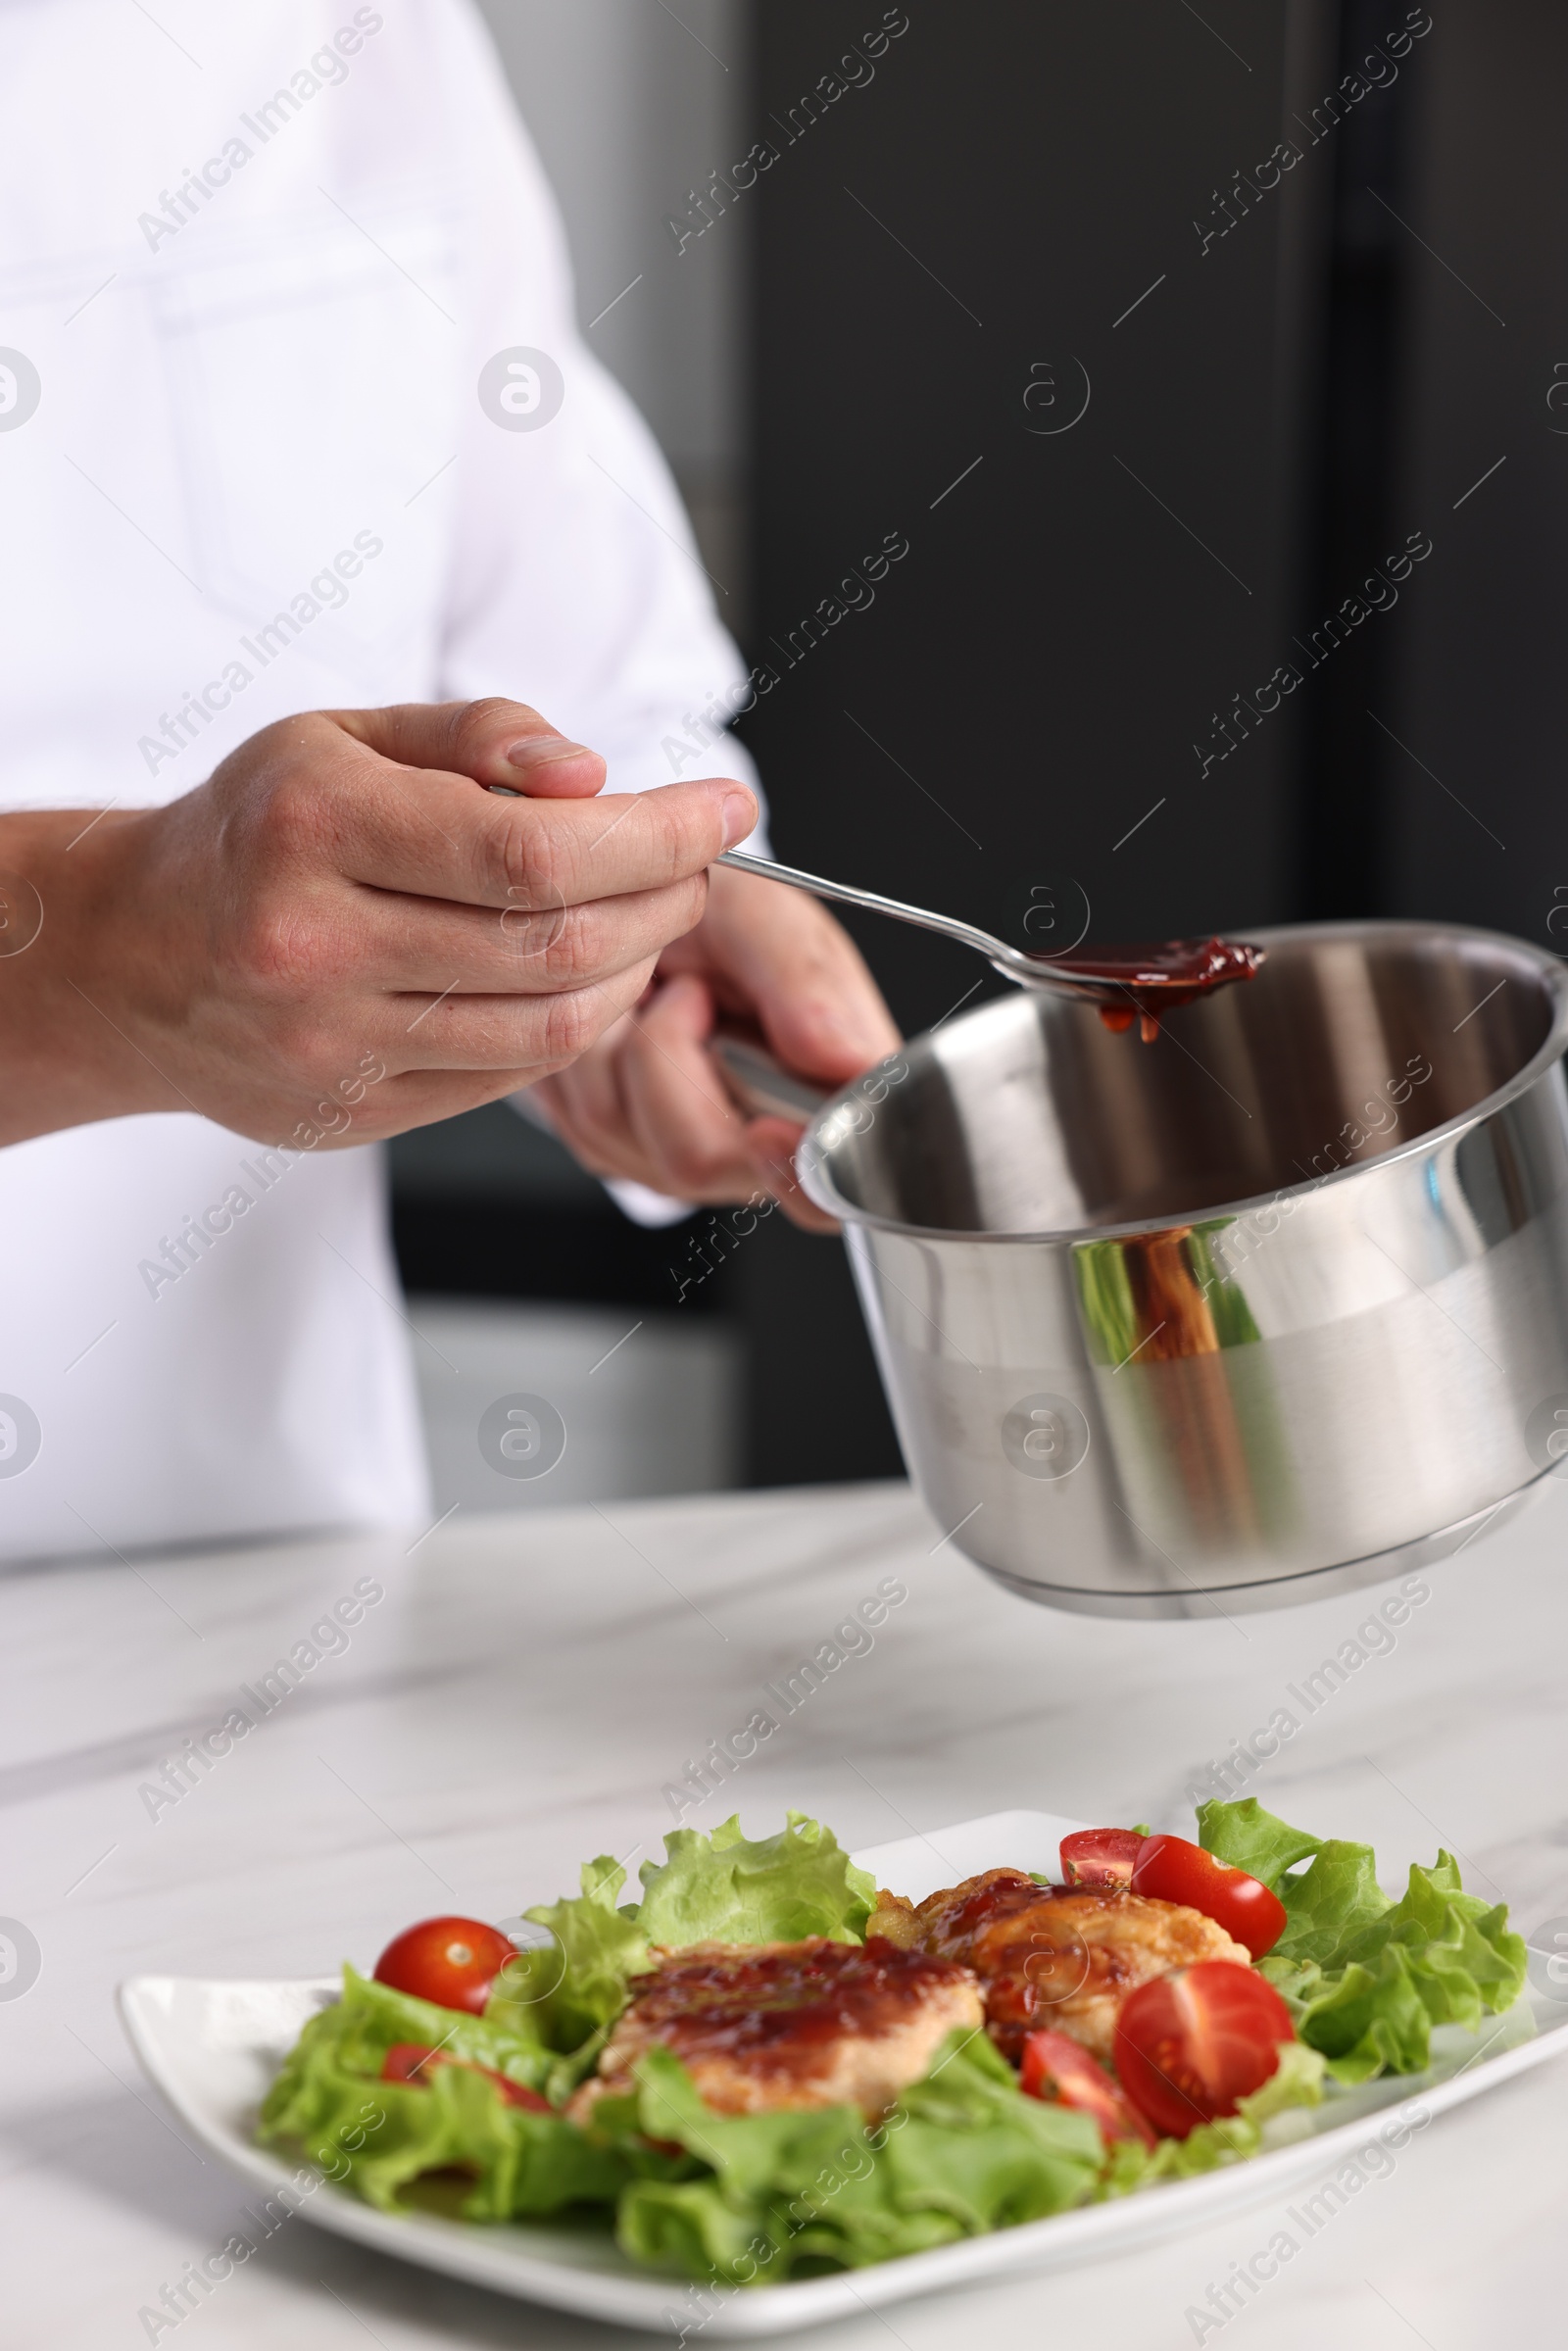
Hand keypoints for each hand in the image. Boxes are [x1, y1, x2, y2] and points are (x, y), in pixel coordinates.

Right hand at [0, 699, 755, 1148]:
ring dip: (636, 970)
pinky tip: (588, 976)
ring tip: (649, 916)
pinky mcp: (352, 1112)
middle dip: (663, 901)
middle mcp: (314, 945)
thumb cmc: (255, 830)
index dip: (656, 836)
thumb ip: (478, 735)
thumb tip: (593, 776)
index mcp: (314, 828)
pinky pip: (510, 1076)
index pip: (532, 849)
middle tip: (695, 864)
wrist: (132, 955)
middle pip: (556, 944)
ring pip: (549, 1026)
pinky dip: (579, 1025)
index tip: (723, 810)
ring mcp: (332, 1044)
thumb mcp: (343, 736)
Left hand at [531, 859, 900, 1231]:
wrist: (643, 910)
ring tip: (662, 996)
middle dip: (674, 1062)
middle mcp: (760, 1144)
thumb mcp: (767, 917)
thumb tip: (847, 1061)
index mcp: (826, 1096)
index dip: (798, 1169)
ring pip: (626, 1136)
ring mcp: (688, 1157)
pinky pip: (590, 1126)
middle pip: (703, 1160)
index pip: (831, 1184)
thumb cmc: (719, 918)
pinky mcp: (624, 1152)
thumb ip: (809, 983)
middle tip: (692, 992)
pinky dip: (595, 1058)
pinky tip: (630, 1022)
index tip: (766, 1130)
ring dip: (628, 1045)